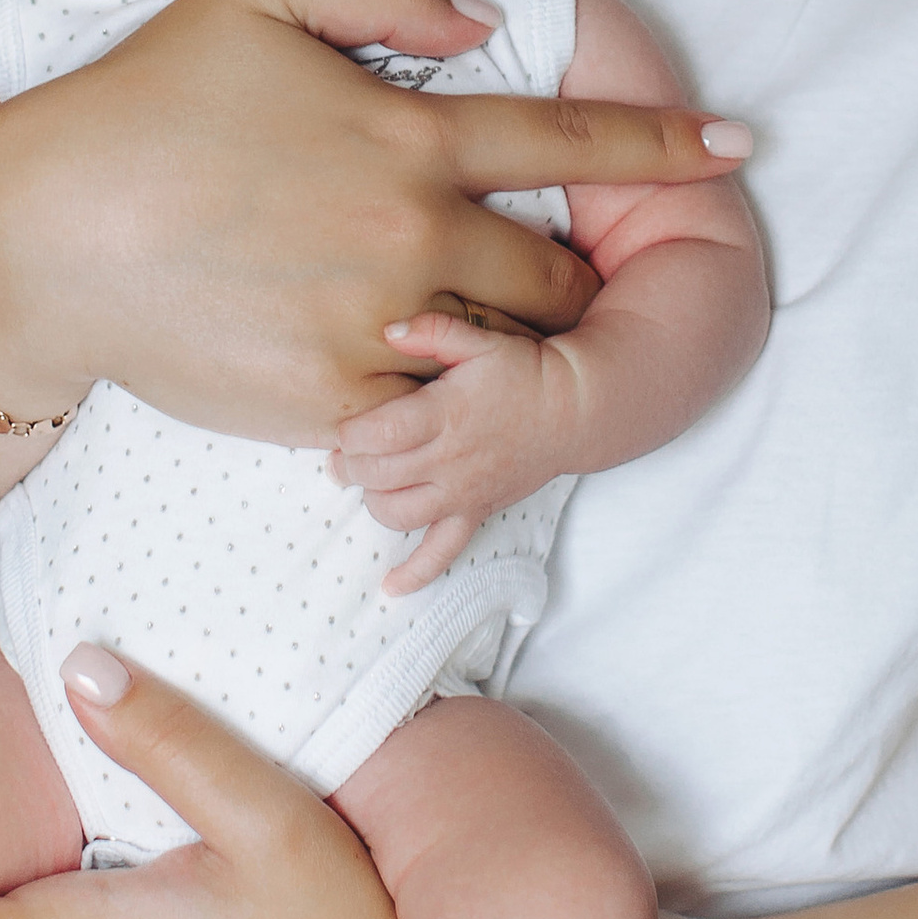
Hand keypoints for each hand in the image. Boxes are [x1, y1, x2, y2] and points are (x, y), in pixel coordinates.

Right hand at [0, 0, 749, 443]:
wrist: (45, 237)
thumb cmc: (146, 103)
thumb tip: (481, 16)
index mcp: (409, 133)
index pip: (572, 141)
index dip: (665, 144)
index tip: (735, 148)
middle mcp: (410, 234)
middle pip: (553, 275)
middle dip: (563, 274)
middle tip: (524, 269)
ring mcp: (374, 325)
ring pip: (496, 350)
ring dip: (498, 340)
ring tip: (449, 325)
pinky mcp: (331, 402)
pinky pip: (421, 408)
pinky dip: (421, 391)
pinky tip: (379, 366)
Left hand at [331, 313, 583, 587]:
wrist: (573, 409)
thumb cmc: (524, 371)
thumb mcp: (480, 340)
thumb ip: (433, 331)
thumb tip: (388, 331)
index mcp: (445, 415)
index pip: (378, 434)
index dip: (350, 432)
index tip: (346, 424)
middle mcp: (449, 460)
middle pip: (378, 475)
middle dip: (350, 466)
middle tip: (344, 454)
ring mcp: (462, 492)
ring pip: (398, 514)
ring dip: (372, 501)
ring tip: (368, 483)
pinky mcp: (476, 512)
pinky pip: (443, 552)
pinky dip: (416, 574)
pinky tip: (391, 587)